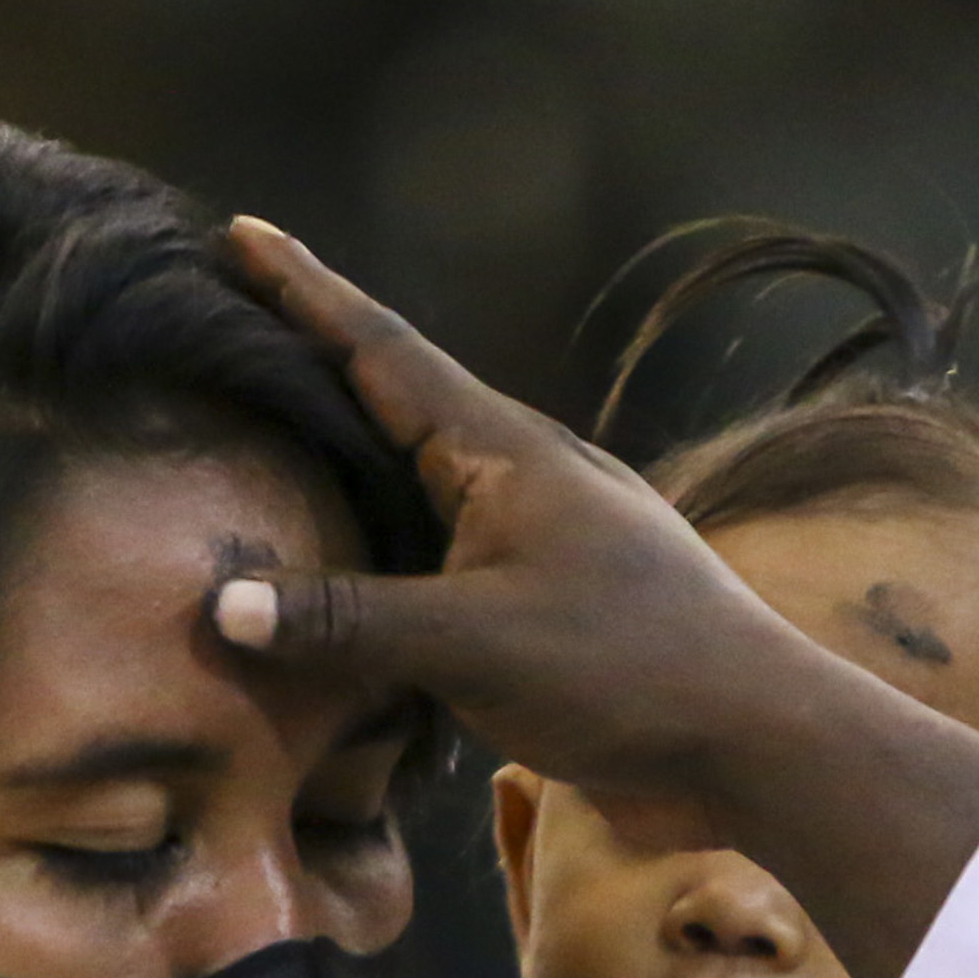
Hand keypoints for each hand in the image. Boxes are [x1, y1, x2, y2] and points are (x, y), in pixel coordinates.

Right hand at [209, 220, 978, 977]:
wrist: (755, 744)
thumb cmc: (627, 668)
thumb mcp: (472, 641)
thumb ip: (349, 620)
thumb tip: (223, 605)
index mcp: (501, 452)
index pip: (381, 349)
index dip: (306, 293)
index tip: (242, 232)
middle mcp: (520, 481)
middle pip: (396, 407)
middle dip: (315, 369)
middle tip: (230, 333)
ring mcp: (540, 545)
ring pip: (420, 490)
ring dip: (350, 471)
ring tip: (268, 451)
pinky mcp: (551, 613)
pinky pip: (443, 564)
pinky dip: (385, 560)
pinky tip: (347, 582)